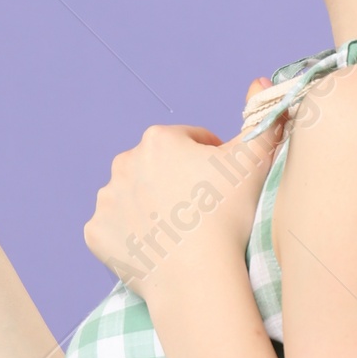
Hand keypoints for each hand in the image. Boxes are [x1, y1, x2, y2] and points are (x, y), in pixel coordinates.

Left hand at [84, 79, 283, 296]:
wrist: (196, 275)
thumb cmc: (226, 216)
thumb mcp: (253, 160)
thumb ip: (260, 117)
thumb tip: (260, 82)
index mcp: (158, 139)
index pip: (190, 142)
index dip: (211, 161)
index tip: (222, 186)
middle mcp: (123, 163)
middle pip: (157, 168)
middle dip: (176, 182)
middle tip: (201, 211)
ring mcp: (106, 200)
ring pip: (134, 197)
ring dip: (152, 207)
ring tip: (178, 231)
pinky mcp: (95, 233)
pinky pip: (115, 229)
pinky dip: (131, 236)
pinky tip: (155, 248)